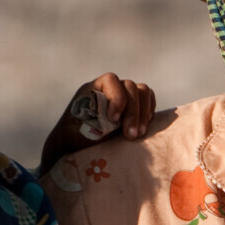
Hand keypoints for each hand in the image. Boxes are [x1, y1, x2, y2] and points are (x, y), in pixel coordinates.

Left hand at [39, 73, 156, 172]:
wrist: (78, 145)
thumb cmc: (74, 137)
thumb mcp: (78, 131)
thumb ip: (93, 123)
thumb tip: (112, 122)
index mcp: (93, 89)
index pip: (111, 80)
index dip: (116, 97)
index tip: (114, 119)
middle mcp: (110, 88)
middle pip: (130, 87)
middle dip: (132, 112)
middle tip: (131, 135)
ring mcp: (124, 95)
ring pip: (143, 92)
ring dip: (144, 113)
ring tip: (139, 134)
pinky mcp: (134, 106)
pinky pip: (149, 100)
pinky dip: (149, 112)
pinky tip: (143, 128)